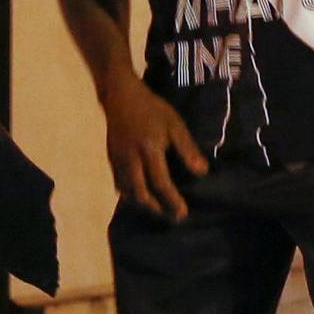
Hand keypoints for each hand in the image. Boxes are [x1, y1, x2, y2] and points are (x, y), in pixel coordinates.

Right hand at [103, 71, 207, 220]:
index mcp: (149, 150)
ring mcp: (118, 161)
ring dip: (144, 205)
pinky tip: (142, 199)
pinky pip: (119, 185)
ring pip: (128, 192)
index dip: (172, 201)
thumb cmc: (152, 109)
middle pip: (141, 194)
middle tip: (173, 217)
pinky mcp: (111, 160)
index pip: (160, 183)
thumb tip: (202, 172)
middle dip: (157, 209)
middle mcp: (131, 160)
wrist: (120, 96)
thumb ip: (187, 149)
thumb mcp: (175, 125)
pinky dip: (131, 196)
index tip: (183, 213)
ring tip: (160, 211)